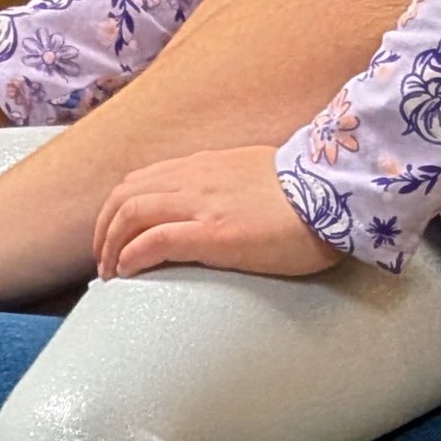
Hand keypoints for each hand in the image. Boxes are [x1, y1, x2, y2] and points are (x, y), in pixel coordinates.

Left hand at [92, 148, 338, 281]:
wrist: (335, 196)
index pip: (141, 180)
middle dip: (105, 229)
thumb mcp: (257, 176)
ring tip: (111, 273)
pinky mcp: (215, 233)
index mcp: (206, 166)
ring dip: (111, 246)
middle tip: (104, 261)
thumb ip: (229, 186)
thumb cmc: (307, 193)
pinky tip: (128, 273)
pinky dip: (132, 256)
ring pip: (131, 214)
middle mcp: (196, 179)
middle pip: (125, 196)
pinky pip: (155, 240)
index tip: (115, 237)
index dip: (117, 209)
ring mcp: (203, 204)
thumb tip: (220, 207)